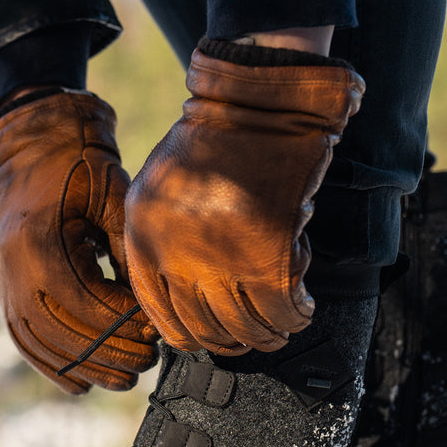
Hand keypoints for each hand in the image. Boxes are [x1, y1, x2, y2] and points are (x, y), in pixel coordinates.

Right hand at [0, 90, 157, 392]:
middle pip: (62, 332)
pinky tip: (80, 384)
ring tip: (125, 378)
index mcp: (39, 242)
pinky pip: (24, 339)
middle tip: (149, 360)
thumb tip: (150, 307)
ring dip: (85, 368)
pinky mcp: (7, 288)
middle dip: (110, 353)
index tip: (154, 329)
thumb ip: (128, 250)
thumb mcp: (112, 197)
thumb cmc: (80, 164)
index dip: (122, 324)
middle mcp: (14, 268)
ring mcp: (5, 281)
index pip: (83, 303)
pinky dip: (51, 366)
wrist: (32, 146)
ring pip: (42, 344)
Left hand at [124, 50, 363, 355]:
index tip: (209, 337)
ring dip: (268, 335)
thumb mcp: (159, 193)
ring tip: (281, 328)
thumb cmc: (210, 145)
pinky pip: (284, 309)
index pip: (161, 317)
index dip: (190, 335)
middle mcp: (176, 254)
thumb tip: (180, 302)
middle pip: (205, 331)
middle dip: (231, 342)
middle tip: (251, 337)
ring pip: (246, 329)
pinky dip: (298, 315)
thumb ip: (159, 244)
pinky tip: (303, 308)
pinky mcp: (268, 253)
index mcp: (143, 238)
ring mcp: (222, 258)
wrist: (255, 104)